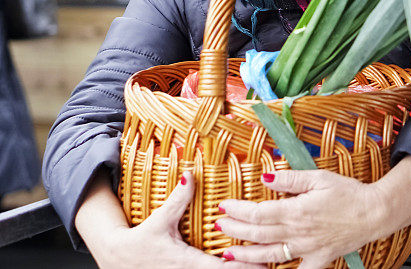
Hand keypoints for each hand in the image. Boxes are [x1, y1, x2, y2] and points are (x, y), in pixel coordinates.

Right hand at [80, 172, 258, 268]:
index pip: (220, 268)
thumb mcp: (160, 219)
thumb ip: (178, 199)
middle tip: (269, 264)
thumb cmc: (139, 240)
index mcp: (186, 261)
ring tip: (262, 265)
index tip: (261, 264)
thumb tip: (190, 175)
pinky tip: (241, 266)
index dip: (241, 267)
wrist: (118, 258)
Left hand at [216, 169, 386, 267]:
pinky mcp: (318, 259)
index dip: (237, 210)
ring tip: (228, 253)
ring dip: (246, 254)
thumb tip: (266, 176)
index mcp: (296, 211)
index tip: (224, 206)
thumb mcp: (319, 177)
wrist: (374, 213)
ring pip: (269, 255)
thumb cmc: (349, 193)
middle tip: (219, 225)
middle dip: (234, 230)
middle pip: (258, 234)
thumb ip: (290, 177)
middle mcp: (298, 233)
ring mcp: (307, 249)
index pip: (258, 213)